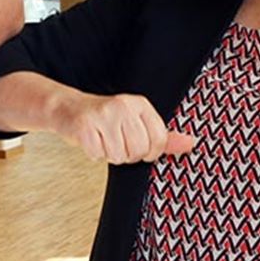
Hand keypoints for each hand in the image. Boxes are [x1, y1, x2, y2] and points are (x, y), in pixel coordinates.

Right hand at [54, 91, 196, 163]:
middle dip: (126, 154)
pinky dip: (93, 153)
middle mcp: (123, 106)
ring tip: (103, 140)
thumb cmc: (105, 119)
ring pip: (118, 155)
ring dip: (109, 154)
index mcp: (140, 104)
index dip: (149, 151)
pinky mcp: (85, 126)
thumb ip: (164, 137)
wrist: (68, 109)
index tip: (139, 147)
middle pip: (138, 151)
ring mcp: (103, 115)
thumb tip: (191, 144)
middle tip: (116, 142)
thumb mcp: (137, 123)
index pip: (159, 139)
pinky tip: (92, 140)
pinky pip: (98, 154)